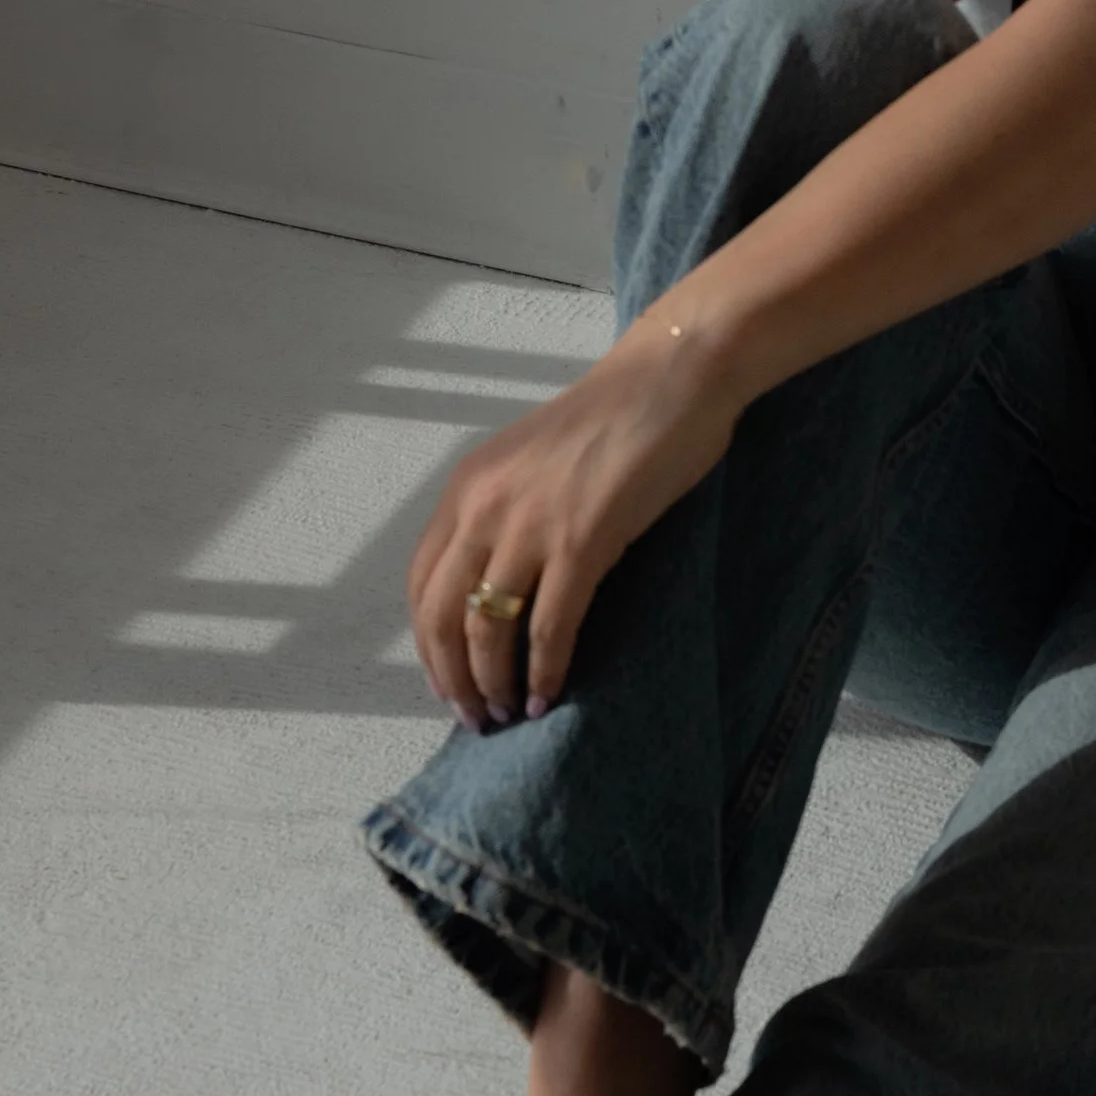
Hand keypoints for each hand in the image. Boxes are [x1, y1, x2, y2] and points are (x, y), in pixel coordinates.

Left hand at [408, 315, 742, 726]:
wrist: (673, 377)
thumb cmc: (617, 417)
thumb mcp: (533, 462)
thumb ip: (507, 511)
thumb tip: (501, 582)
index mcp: (468, 486)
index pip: (422, 583)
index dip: (429, 644)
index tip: (447, 682)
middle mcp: (485, 506)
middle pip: (442, 615)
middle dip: (452, 678)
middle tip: (474, 719)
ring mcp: (531, 523)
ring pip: (488, 628)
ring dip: (493, 683)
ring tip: (508, 713)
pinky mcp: (583, 539)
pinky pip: (550, 625)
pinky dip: (545, 669)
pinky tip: (549, 695)